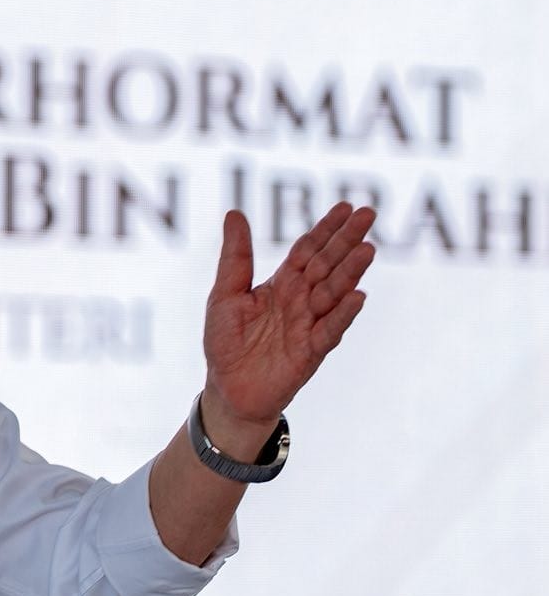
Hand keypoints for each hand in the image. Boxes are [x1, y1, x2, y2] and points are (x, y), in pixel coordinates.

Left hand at [203, 202, 374, 442]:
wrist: (228, 389)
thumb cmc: (226, 341)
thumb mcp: (226, 293)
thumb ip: (236, 256)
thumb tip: (234, 213)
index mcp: (282, 284)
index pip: (308, 250)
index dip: (326, 229)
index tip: (346, 206)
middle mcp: (301, 300)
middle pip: (327, 265)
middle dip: (347, 240)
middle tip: (369, 214)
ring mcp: (309, 325)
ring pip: (333, 293)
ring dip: (350, 272)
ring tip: (367, 249)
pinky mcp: (310, 352)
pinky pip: (329, 330)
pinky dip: (343, 314)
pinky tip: (357, 296)